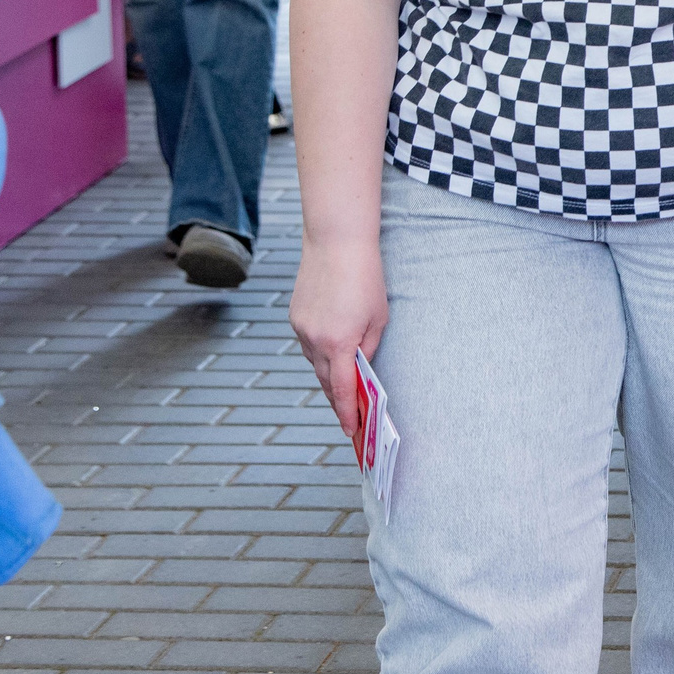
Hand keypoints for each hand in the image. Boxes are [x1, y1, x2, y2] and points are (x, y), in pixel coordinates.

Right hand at [290, 238, 388, 447]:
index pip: (342, 391)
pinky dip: (322, 354)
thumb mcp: (378, 317)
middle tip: (352, 416)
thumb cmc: (365, 277)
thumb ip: (368, 348)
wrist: (336, 242)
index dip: (347, 414)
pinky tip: (333, 354)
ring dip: (330, 377)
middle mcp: (314, 340)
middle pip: (327, 382)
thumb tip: (361, 368)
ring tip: (345, 388)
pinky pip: (309, 345)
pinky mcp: (295, 317)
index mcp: (338, 343)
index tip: (352, 431)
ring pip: (316, 364)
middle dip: (339, 401)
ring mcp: (301, 329)